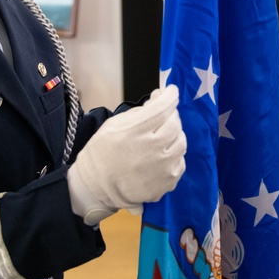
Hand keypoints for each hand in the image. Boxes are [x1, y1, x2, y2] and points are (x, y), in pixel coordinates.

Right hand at [67, 85, 185, 223]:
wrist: (97, 187)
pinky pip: (181, 160)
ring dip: (174, 134)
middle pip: (175, 123)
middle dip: (171, 114)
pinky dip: (174, 154)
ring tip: (162, 136)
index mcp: (135, 132)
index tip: (171, 91)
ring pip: (181, 141)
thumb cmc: (102, 152)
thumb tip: (159, 97)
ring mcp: (163, 167)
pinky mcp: (168, 181)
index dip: (170, 95)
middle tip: (163, 115)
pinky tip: (161, 155)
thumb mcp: (113, 125)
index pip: (163, 107)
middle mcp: (152, 148)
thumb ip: (138, 111)